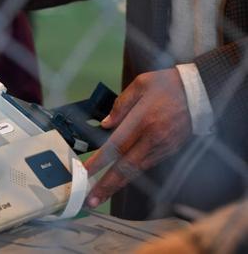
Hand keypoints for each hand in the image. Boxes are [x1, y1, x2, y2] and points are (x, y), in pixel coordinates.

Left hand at [83, 69, 192, 207]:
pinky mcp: (170, 150)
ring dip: (117, 185)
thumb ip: (121, 105)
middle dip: (107, 185)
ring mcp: (162, 147)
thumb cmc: (168, 84)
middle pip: (126, 167)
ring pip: (136, 171)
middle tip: (91, 200)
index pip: (116, 145)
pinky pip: (146, 166)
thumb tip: (106, 125)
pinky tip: (118, 183)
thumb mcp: (141, 85)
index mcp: (143, 120)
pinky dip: (131, 176)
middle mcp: (153, 138)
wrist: (200, 91)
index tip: (84, 172)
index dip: (99, 161)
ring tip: (100, 197)